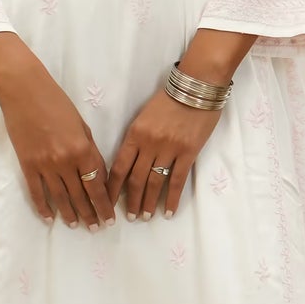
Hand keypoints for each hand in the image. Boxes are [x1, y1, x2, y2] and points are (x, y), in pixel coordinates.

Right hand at [0, 35, 111, 227]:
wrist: (24, 91)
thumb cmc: (56, 102)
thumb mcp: (81, 125)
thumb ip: (89, 150)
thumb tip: (95, 173)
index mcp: (83, 149)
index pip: (98, 185)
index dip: (104, 204)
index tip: (109, 217)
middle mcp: (66, 161)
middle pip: (81, 195)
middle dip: (90, 213)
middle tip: (97, 228)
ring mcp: (45, 165)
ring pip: (60, 197)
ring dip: (70, 214)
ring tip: (76, 226)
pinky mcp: (27, 165)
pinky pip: (37, 192)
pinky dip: (43, 207)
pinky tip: (49, 218)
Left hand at [107, 89, 220, 220]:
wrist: (196, 86)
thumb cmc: (169, 99)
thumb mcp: (144, 116)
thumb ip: (136, 138)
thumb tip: (129, 162)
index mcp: (135, 133)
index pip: (119, 166)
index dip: (112, 187)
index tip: (108, 201)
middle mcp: (149, 144)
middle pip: (135, 178)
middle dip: (130, 200)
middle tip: (128, 217)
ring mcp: (169, 149)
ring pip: (154, 182)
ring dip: (148, 202)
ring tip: (144, 217)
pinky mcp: (188, 153)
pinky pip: (177, 181)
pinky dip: (171, 199)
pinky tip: (168, 211)